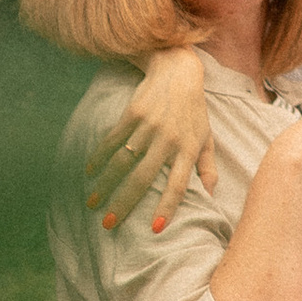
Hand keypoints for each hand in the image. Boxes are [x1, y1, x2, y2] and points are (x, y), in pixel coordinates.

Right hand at [88, 44, 213, 235]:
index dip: (167, 207)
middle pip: (144, 178)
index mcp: (189, 149)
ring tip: (94, 202)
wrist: (177, 71)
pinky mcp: (134, 112)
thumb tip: (211, 196)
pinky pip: (113, 140)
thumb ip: (208, 168)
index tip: (154, 229)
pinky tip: (90, 171)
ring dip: (106, 184)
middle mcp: (169, 139)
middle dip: (124, 203)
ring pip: (124, 161)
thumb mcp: (206, 138)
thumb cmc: (194, 111)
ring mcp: (150, 126)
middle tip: (108, 224)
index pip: (178, 185)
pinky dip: (99, 157)